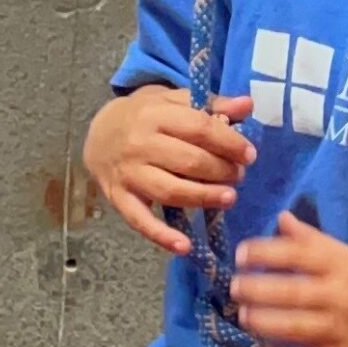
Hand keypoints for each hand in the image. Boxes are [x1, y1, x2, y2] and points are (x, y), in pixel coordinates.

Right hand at [83, 85, 256, 255]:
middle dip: (221, 171)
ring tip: (228, 198)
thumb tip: (248, 105)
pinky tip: (185, 246)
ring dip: (204, 197)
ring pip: (171, 191)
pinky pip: (141, 221)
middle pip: (189, 161)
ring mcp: (129, 173)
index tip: (249, 155)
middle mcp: (140, 144)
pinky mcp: (119, 198)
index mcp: (156, 114)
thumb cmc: (145, 116)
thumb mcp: (174, 100)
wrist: (98, 133)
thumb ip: (212, 104)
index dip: (229, 143)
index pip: (199, 128)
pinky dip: (162, 236)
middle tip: (238, 176)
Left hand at [230, 213, 347, 346]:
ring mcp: (343, 332)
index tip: (241, 254)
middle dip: (252, 289)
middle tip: (234, 287)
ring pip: (290, 328)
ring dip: (260, 322)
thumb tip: (281, 218)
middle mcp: (342, 297)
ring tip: (245, 316)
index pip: (296, 253)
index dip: (262, 252)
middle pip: (287, 291)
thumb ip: (315, 242)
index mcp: (345, 265)